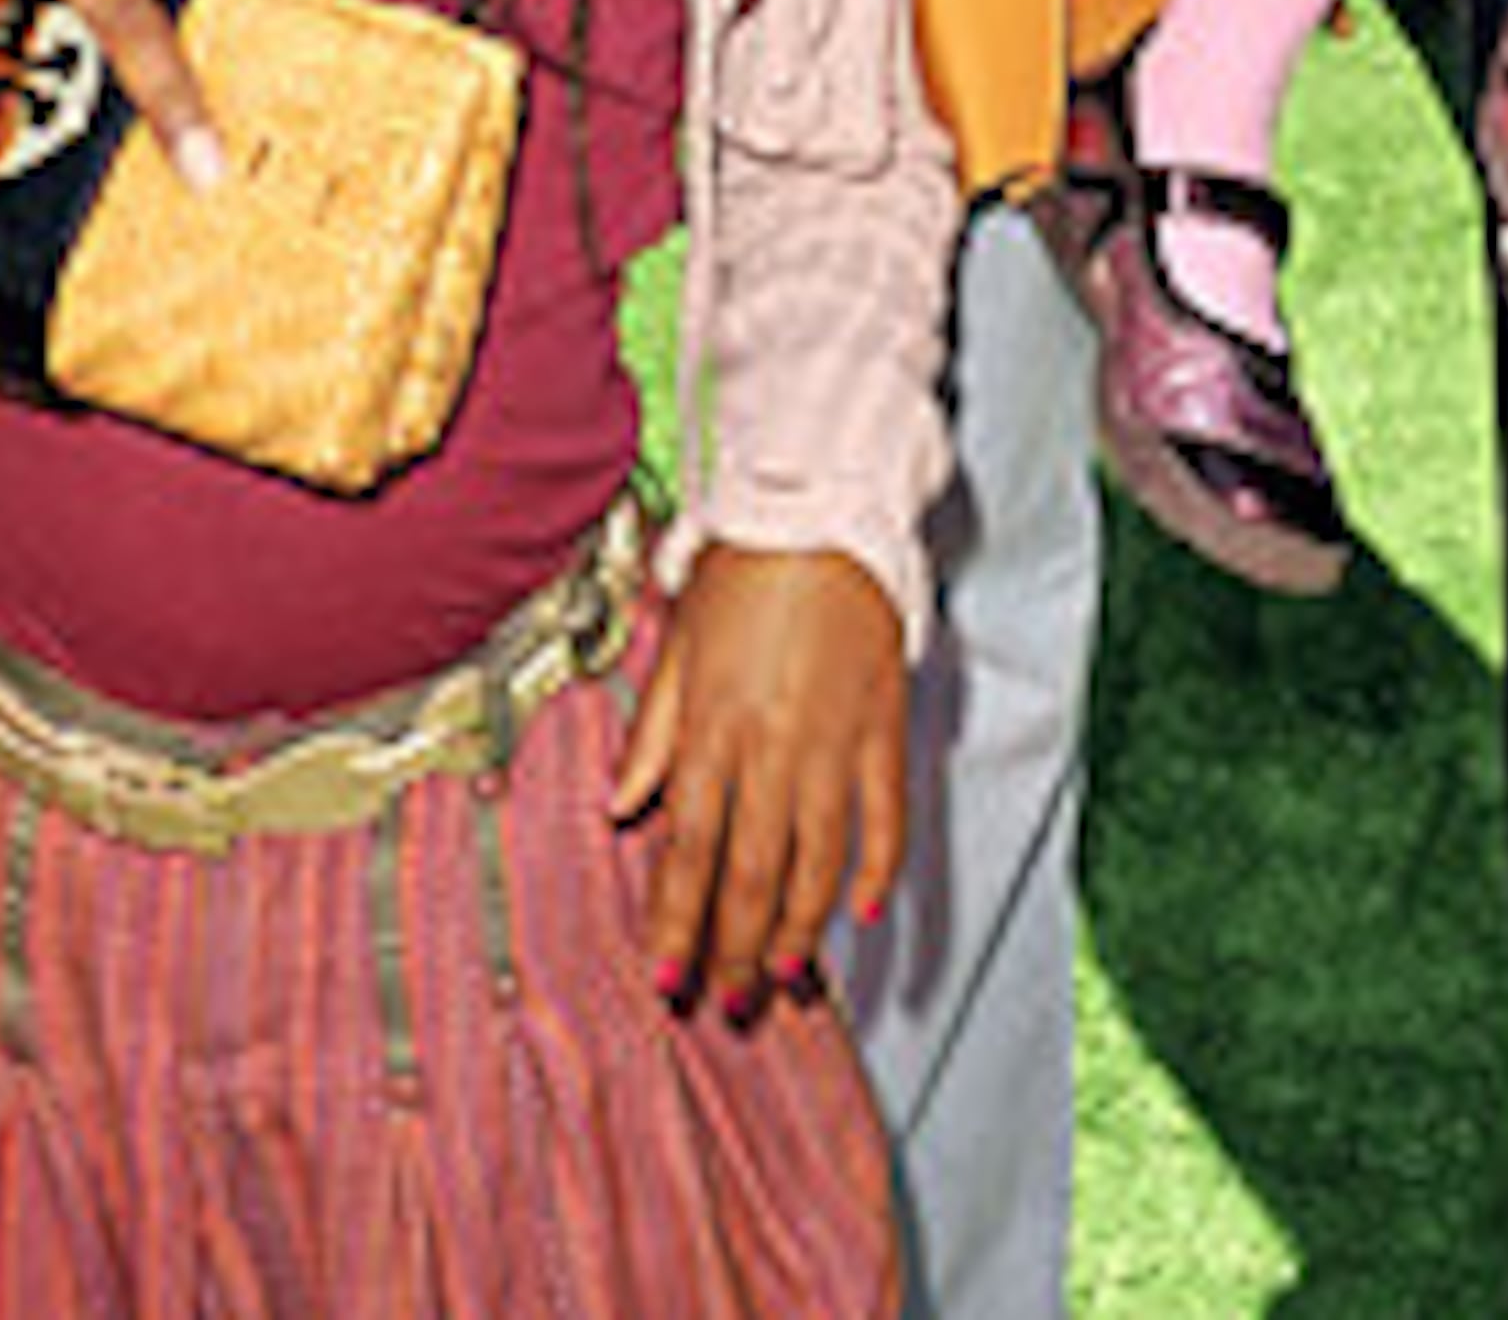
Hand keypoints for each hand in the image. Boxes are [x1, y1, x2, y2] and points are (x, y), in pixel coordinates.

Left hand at [609, 544, 907, 1012]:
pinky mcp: (883, 728)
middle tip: (724, 1000)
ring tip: (781, 975)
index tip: (667, 974)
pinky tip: (861, 913)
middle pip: (750, 874)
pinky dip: (876, 872)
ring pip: (816, 863)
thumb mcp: (678, 642)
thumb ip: (652, 732)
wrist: (825, 508)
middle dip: (733, 948)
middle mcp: (771, 745)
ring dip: (797, 930)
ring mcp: (833, 742)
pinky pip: (883, 818)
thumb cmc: (747, 568)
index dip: (677, 921)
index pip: (688, 849)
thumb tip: (624, 804)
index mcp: (713, 725)